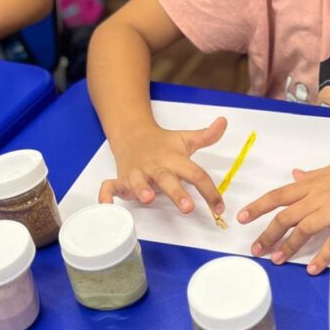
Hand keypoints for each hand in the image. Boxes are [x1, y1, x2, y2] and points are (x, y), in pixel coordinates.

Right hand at [99, 116, 227, 216]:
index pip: (195, 174)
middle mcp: (156, 167)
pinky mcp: (121, 179)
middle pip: (168, 180)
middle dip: (177, 193)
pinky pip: (110, 186)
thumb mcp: (185, 139)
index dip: (209, 191)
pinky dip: (106, 194)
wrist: (132, 134)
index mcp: (174, 160)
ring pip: (138, 182)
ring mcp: (137, 173)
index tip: (219, 207)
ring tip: (148, 198)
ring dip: (142, 190)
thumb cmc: (163, 144)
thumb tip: (224, 122)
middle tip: (188, 207)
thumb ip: (206, 136)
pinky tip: (107, 204)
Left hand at [237, 142, 329, 275]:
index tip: (241, 218)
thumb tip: (295, 174)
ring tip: (277, 260)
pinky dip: (322, 256)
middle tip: (256, 251)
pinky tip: (312, 269)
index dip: (258, 207)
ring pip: (303, 229)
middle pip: (285, 217)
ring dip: (288, 246)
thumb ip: (312, 176)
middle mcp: (317, 196)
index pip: (278, 195)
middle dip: (268, 234)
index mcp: (312, 183)